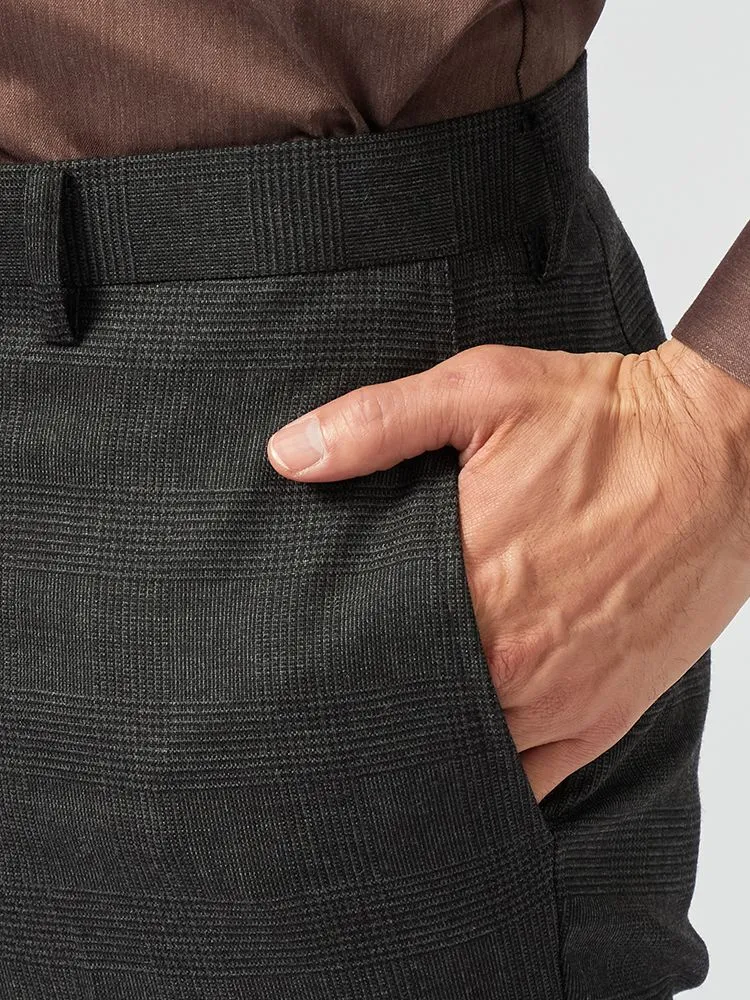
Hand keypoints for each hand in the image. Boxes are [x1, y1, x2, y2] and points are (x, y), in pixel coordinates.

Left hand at [266, 337, 749, 802]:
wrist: (725, 450)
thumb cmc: (606, 422)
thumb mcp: (481, 393)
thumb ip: (375, 424)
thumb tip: (287, 454)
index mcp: (474, 583)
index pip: (371, 653)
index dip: (336, 660)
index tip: (307, 658)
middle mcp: (516, 656)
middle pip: (414, 708)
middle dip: (377, 702)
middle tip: (340, 694)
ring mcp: (566, 695)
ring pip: (467, 751)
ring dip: (430, 738)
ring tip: (394, 721)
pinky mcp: (607, 712)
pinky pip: (534, 777)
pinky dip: (493, 772)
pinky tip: (462, 754)